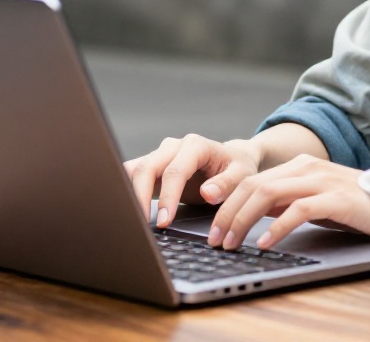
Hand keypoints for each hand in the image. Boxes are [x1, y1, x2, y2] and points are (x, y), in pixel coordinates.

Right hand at [123, 134, 263, 229]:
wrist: (231, 159)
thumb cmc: (237, 168)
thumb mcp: (242, 175)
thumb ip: (226, 184)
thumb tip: (208, 193)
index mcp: (195, 145)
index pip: (175, 171)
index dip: (168, 197)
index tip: (165, 220)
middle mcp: (173, 147)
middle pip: (147, 168)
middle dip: (141, 197)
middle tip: (144, 224)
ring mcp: (160, 155)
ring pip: (134, 170)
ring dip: (130, 194)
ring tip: (133, 219)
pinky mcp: (153, 166)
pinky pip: (132, 175)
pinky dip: (127, 191)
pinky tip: (128, 210)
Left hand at [205, 154, 369, 250]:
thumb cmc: (355, 206)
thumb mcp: (315, 202)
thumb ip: (288, 202)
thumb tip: (254, 215)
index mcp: (299, 167)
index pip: (252, 181)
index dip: (228, 204)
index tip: (214, 229)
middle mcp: (307, 168)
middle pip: (254, 186)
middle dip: (228, 214)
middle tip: (215, 240)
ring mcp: (322, 180)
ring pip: (268, 195)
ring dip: (243, 220)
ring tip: (232, 243)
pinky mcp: (337, 198)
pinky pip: (298, 210)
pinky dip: (277, 227)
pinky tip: (264, 243)